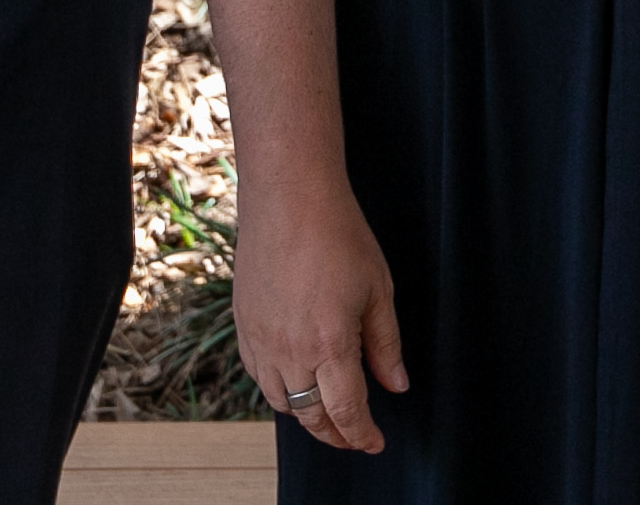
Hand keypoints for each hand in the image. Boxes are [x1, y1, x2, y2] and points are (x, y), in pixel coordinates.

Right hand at [234, 184, 407, 453]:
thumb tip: (395, 385)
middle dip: (334, 433)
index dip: (362, 434)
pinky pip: (258, 374)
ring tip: (326, 411)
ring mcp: (261, 339)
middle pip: (311, 416)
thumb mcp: (378, 289)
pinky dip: (278, 388)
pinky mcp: (244, 325)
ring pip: (281, 401)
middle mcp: (289, 351)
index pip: (346, 411)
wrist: (288, 197)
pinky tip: (294, 379)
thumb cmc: (339, 235)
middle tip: (354, 435)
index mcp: (329, 345)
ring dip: (305, 414)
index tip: (375, 443)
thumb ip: (386, 344)